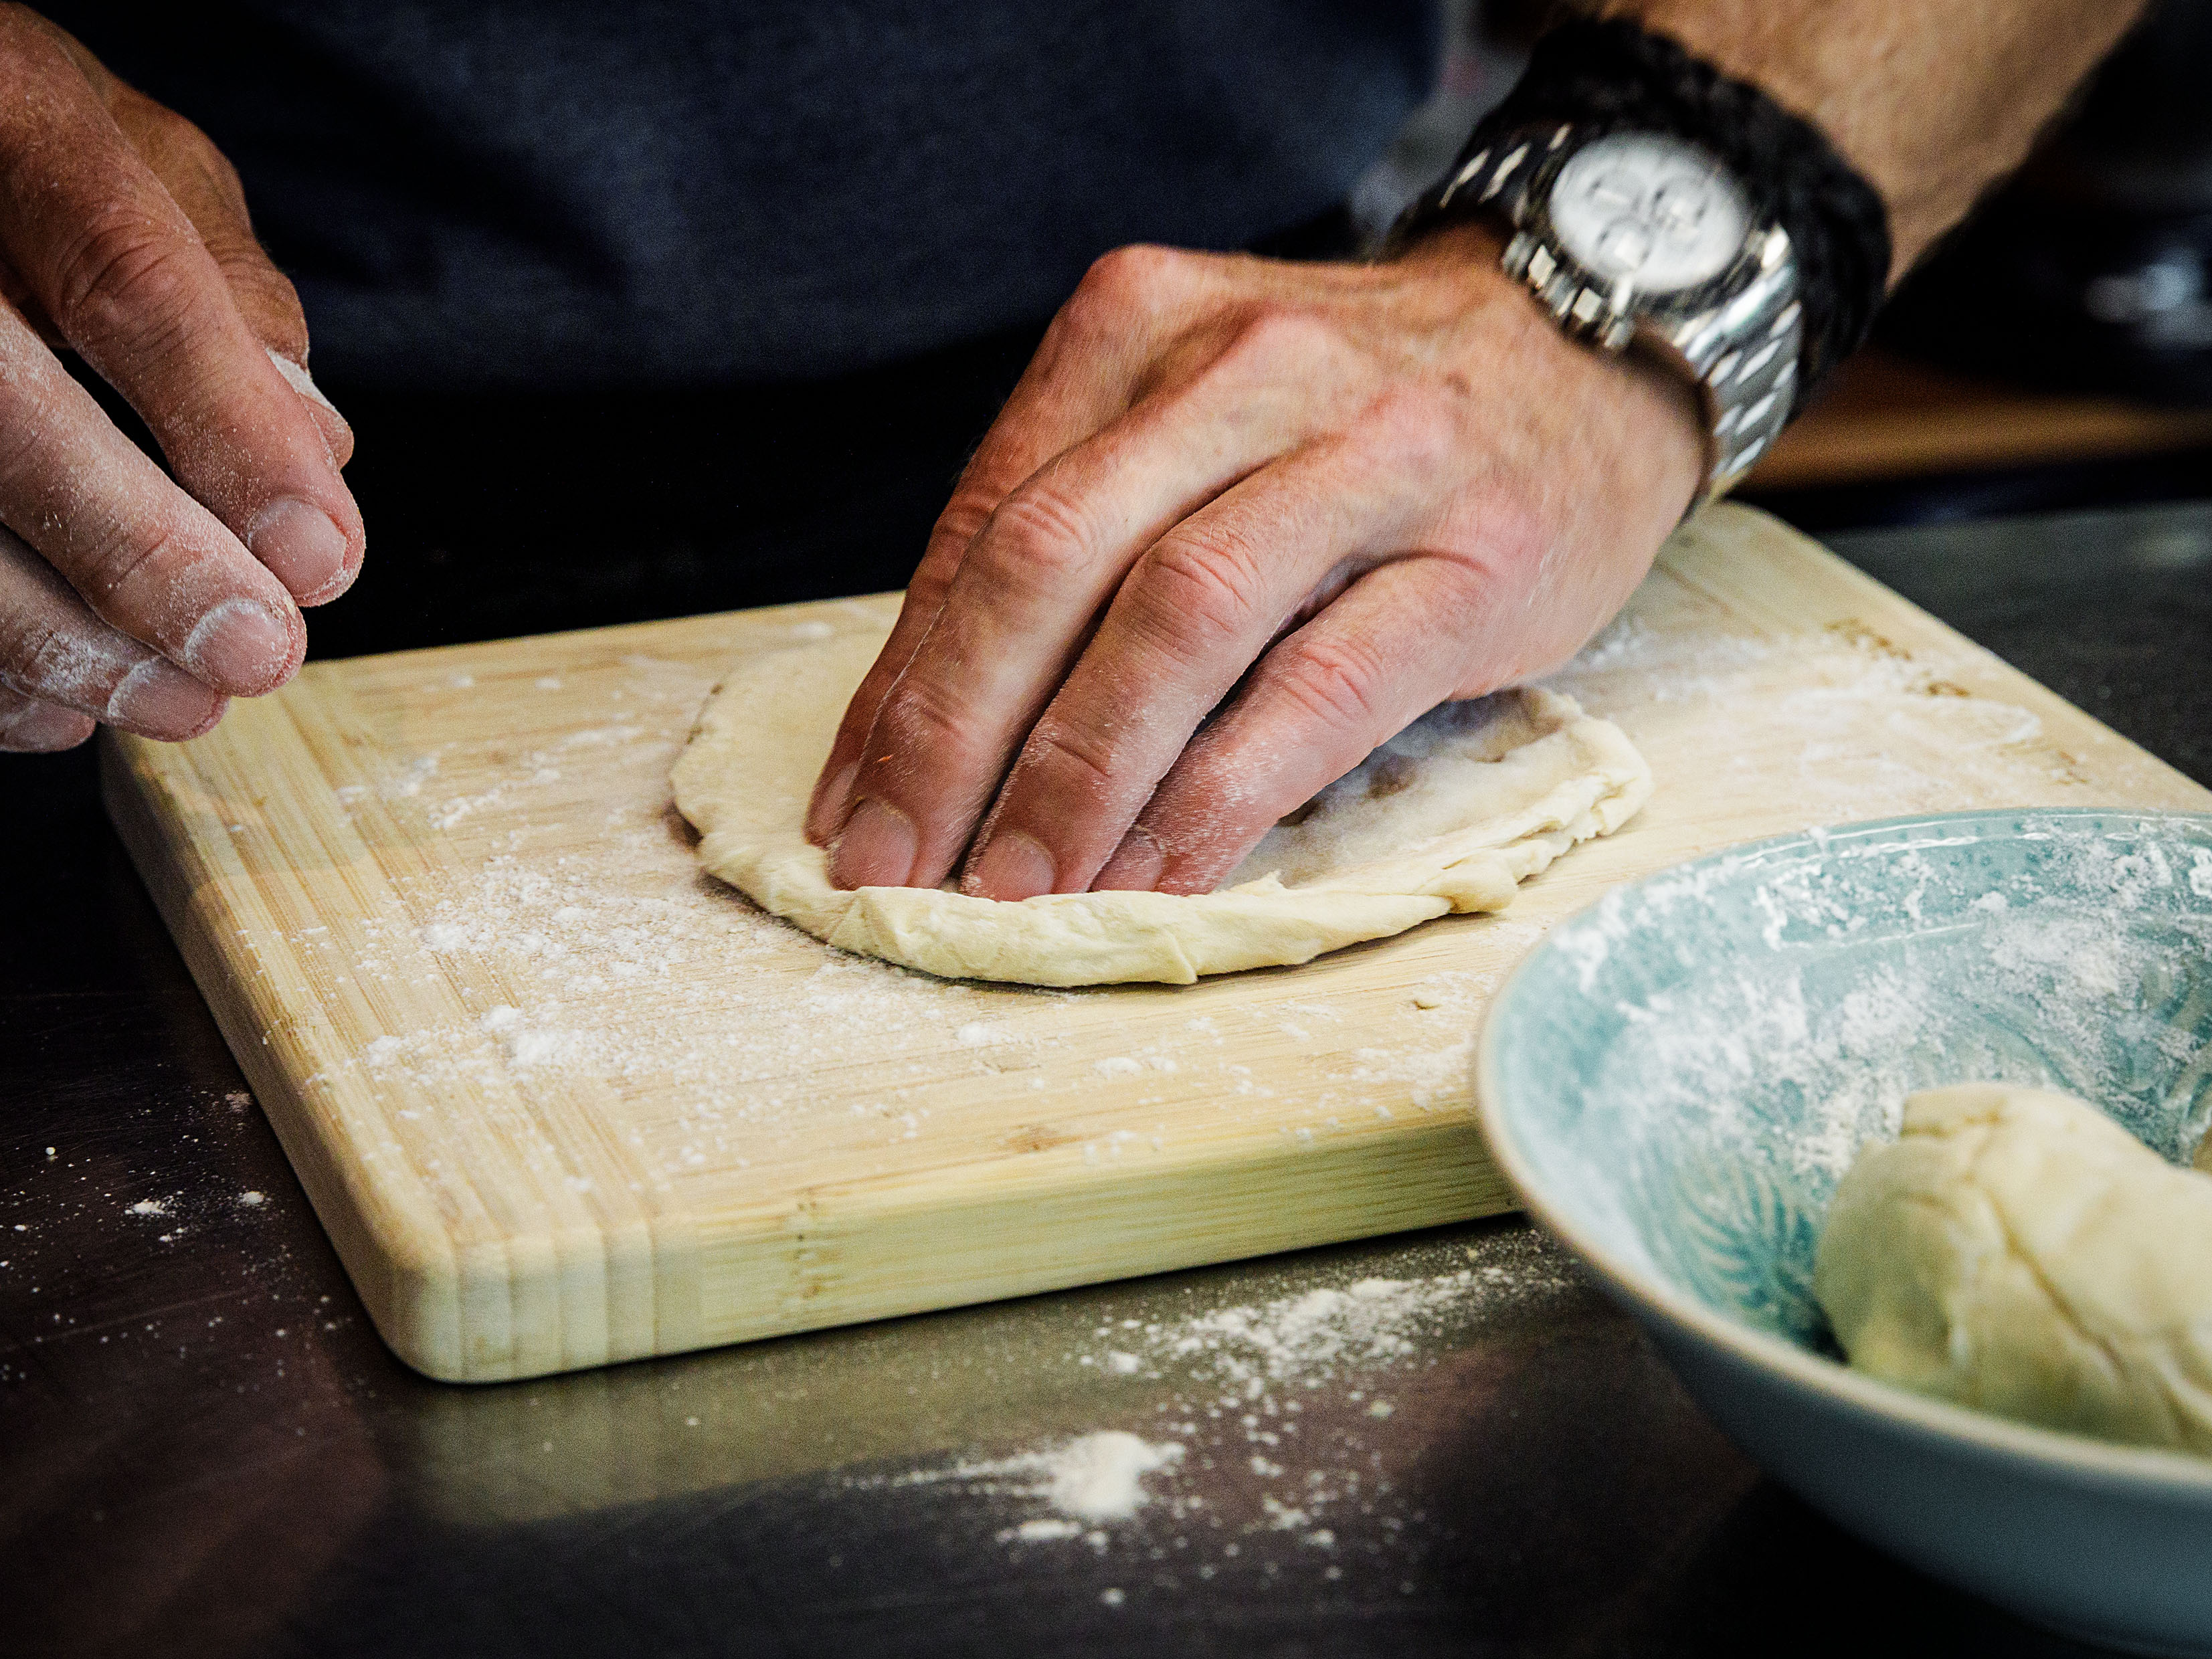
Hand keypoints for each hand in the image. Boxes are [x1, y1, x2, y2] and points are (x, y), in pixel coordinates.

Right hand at [0, 9, 361, 753]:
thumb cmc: (25, 158)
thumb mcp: (141, 169)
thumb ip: (231, 294)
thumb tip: (314, 447)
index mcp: (12, 120)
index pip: (128, 278)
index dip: (230, 432)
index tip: (320, 558)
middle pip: (5, 412)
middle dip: (142, 558)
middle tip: (254, 655)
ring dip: (53, 638)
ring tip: (177, 702)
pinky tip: (52, 704)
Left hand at [806, 223, 1702, 899]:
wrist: (1589, 350)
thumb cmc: (1357, 416)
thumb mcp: (1198, 416)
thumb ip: (1079, 525)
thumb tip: (932, 719)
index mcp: (1144, 325)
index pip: (989, 518)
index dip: (906, 675)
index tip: (850, 797)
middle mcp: (1246, 367)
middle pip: (1056, 560)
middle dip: (955, 731)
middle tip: (896, 863)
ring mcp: (1371, 456)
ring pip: (1180, 618)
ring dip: (1078, 771)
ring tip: (1016, 884)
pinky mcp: (1472, 559)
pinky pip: (1320, 686)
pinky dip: (1222, 790)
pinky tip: (1156, 871)